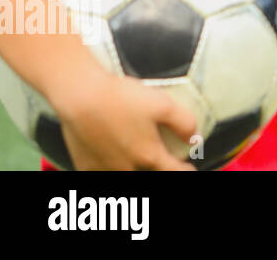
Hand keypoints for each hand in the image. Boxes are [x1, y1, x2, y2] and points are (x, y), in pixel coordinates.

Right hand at [51, 66, 197, 170]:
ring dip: (136, 172)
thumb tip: (195, 138)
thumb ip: (184, 123)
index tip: (189, 169)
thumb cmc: (123, 99)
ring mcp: (104, 170)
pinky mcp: (85, 166)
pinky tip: (113, 164)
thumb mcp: (164, 104)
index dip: (185, 171)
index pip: (174, 173)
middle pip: (150, 177)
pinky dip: (111, 171)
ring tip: (140, 164)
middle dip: (160, 172)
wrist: (80, 97)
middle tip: (164, 164)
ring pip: (126, 178)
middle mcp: (127, 169)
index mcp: (149, 156)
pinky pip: (103, 175)